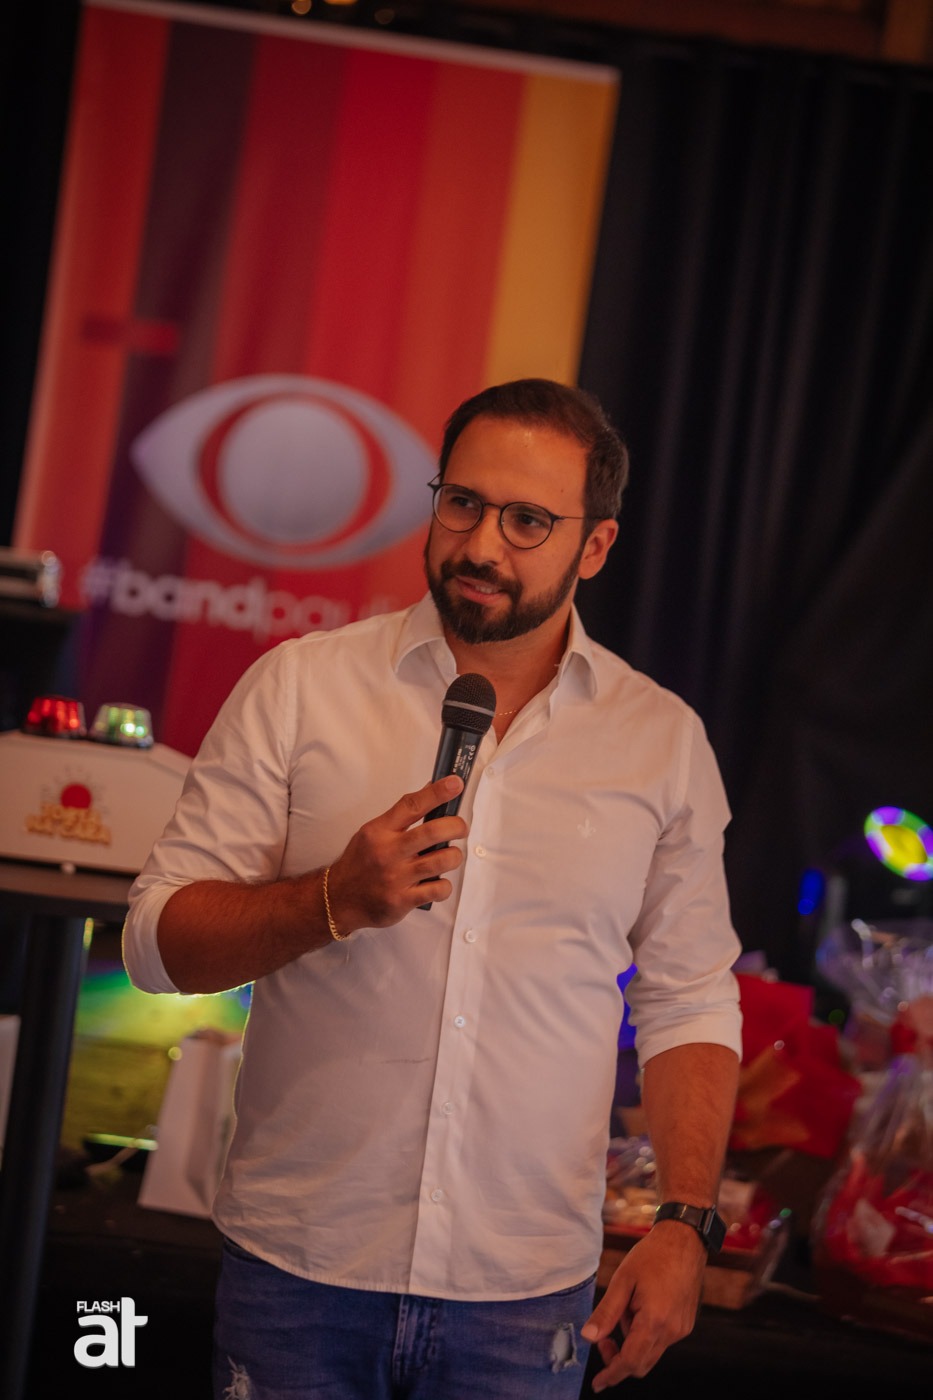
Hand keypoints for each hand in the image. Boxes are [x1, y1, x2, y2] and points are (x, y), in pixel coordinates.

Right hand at [326, 775, 466, 931]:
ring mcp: (396, 878)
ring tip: (451, 856)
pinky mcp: (402, 900)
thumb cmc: (360, 863)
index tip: (455, 783)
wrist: (339, 898)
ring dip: (454, 856)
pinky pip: (438, 889)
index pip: (412, 805)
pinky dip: (445, 885)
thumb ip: (400, 817)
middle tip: (461, 827)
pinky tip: (438, 882)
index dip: (437, 792)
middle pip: (432, 832)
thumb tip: (430, 793)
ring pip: (441, 861)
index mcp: (380, 831)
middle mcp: (388, 852)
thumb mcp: (372, 833)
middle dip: (456, 826)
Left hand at [581, 1223, 706, 1391]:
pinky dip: (646, 1333)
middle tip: (604, 1338)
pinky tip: (641, 1306)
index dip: (612, 1374)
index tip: (598, 1383)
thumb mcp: (622, 1280)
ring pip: (651, 1352)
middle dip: (619, 1358)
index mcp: (655, 1321)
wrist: (685, 1240)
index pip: (630, 1362)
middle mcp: (672, 1331)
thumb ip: (606, 1313)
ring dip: (632, 1341)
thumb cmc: (653, 1255)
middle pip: (641, 1363)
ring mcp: (682, 1329)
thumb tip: (589, 1337)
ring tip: (627, 1306)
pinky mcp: (686, 1323)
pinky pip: (662, 1340)